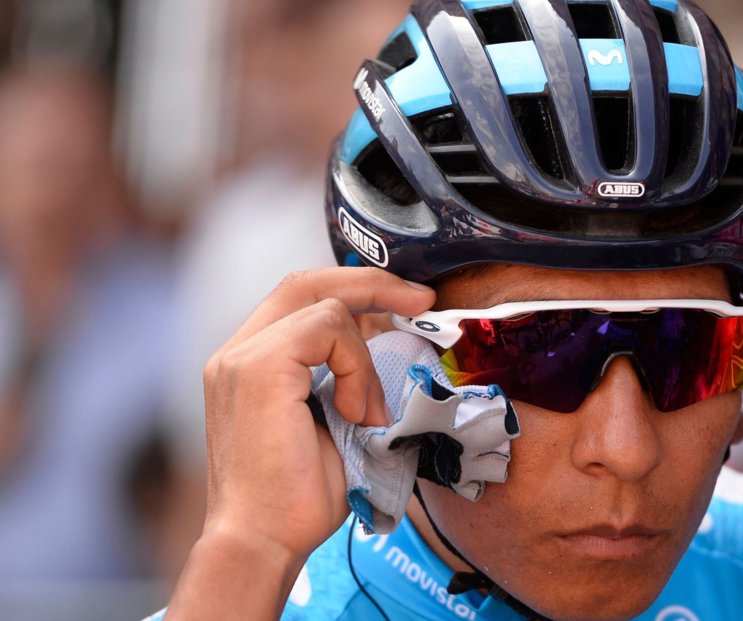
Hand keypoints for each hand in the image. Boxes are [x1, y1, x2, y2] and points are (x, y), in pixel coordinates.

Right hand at [199, 268, 434, 562]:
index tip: (408, 303)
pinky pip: (327, 329)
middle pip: (308, 281)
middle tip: (423, 300)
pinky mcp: (259, 367)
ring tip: (368, 412)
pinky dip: (356, 367)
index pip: (302, 298)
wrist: (265, 541)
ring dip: (366, 357)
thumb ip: (347, 379)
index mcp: (251, 362)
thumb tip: (393, 345)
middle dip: (373, 283)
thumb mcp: (334, 422)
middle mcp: (237, 352)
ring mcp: (242, 357)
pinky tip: (356, 413)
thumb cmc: (299, 497)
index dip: (357, 291)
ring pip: (327, 307)